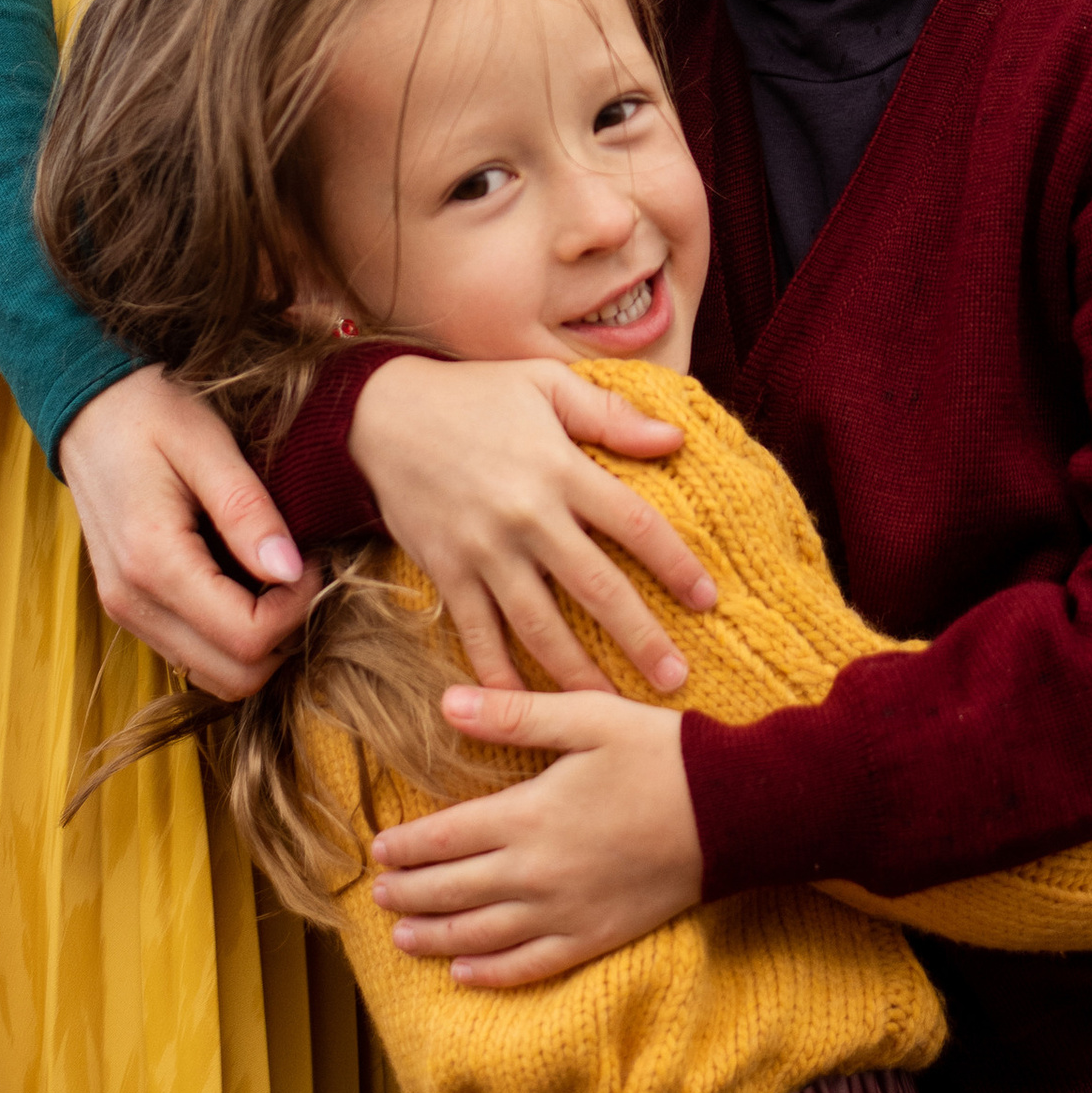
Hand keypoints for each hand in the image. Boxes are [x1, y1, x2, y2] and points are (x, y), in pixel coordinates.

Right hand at [62, 366, 318, 697]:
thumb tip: (290, 570)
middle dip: (284, 633)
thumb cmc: (150, 411)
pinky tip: (243, 577)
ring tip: (273, 571)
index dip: (297, 608)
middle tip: (299, 569)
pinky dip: (229, 633)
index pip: (245, 638)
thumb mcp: (206, 442)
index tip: (311, 557)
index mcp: (152, 562)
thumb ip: (247, 510)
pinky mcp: (131, 609)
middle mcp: (133, 603)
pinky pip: (194, 652)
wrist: (88, 408)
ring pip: (215, 674)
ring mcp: (127, 612)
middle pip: (234, 676)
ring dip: (258, 639)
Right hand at [352, 358, 715, 697]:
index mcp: (561, 468)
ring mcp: (484, 550)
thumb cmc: (476, 394)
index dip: (677, 565)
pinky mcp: (447, 571)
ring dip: (578, 672)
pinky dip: (498, 674)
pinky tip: (521, 706)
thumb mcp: (547, 385)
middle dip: (641, 638)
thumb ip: (611, 415)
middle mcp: (527, 516)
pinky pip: (477, 634)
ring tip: (612, 707)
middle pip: (597, 588)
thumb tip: (675, 440)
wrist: (383, 413)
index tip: (708, 599)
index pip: (635, 524)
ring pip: (540, 625)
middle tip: (675, 680)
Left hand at [371, 687, 700, 983]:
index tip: (378, 851)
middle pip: (454, 892)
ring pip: (482, 936)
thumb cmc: (660, 755)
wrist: (733, 813)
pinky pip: (531, 967)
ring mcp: (566, 912)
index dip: (407, 847)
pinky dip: (492, 975)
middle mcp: (537, 873)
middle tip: (378, 896)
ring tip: (402, 938)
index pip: (446, 838)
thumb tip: (446, 703)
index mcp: (529, 815)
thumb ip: (514, 715)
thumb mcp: (588, 717)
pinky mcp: (596, 937)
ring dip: (435, 938)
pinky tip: (466, 975)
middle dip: (410, 894)